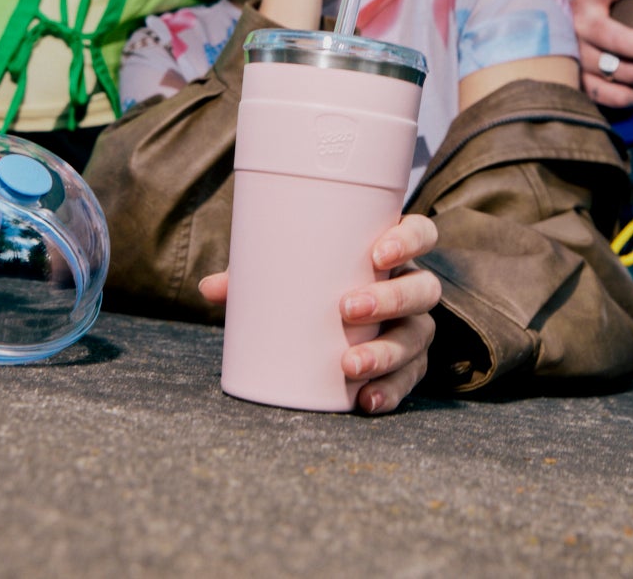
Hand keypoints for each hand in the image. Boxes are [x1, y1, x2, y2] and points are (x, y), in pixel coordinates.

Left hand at [197, 214, 441, 414]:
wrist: (340, 321)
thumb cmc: (317, 284)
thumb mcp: (292, 274)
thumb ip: (255, 277)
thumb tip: (209, 288)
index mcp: (392, 253)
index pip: (421, 233)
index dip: (409, 239)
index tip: (377, 252)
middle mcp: (411, 289)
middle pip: (423, 289)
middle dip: (390, 299)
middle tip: (346, 308)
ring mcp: (414, 328)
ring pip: (417, 337)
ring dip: (386, 352)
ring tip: (350, 365)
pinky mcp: (409, 365)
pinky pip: (409, 379)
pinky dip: (389, 391)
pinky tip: (366, 400)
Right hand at [570, 0, 632, 107]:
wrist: (542, 41)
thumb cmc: (589, 21)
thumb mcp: (599, 3)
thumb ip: (625, 1)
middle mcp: (578, 25)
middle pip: (622, 39)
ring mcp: (573, 55)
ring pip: (619, 70)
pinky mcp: (573, 80)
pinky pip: (607, 94)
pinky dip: (628, 96)